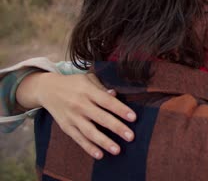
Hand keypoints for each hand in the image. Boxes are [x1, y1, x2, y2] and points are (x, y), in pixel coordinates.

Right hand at [18, 72, 136, 158]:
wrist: (47, 89)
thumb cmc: (74, 83)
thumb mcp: (87, 79)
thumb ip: (102, 87)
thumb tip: (115, 95)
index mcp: (87, 91)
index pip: (107, 101)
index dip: (120, 109)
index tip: (133, 118)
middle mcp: (80, 105)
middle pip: (101, 118)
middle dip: (117, 128)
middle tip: (131, 137)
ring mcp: (72, 117)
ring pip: (90, 132)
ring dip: (104, 142)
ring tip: (117, 150)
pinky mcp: (66, 127)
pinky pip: (78, 139)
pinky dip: (88, 147)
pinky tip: (99, 155)